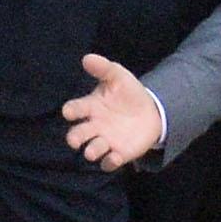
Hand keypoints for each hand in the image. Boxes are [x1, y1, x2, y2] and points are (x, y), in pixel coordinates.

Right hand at [62, 54, 164, 169]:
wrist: (151, 111)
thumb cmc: (128, 93)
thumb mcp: (118, 76)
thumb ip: (103, 68)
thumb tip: (87, 58)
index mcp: (91, 107)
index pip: (75, 109)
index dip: (70, 111)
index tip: (69, 112)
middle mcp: (94, 126)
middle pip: (77, 135)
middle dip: (74, 138)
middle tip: (75, 140)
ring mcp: (105, 141)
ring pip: (92, 150)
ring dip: (91, 151)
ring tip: (92, 151)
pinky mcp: (118, 153)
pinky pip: (110, 162)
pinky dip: (110, 162)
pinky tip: (116, 157)